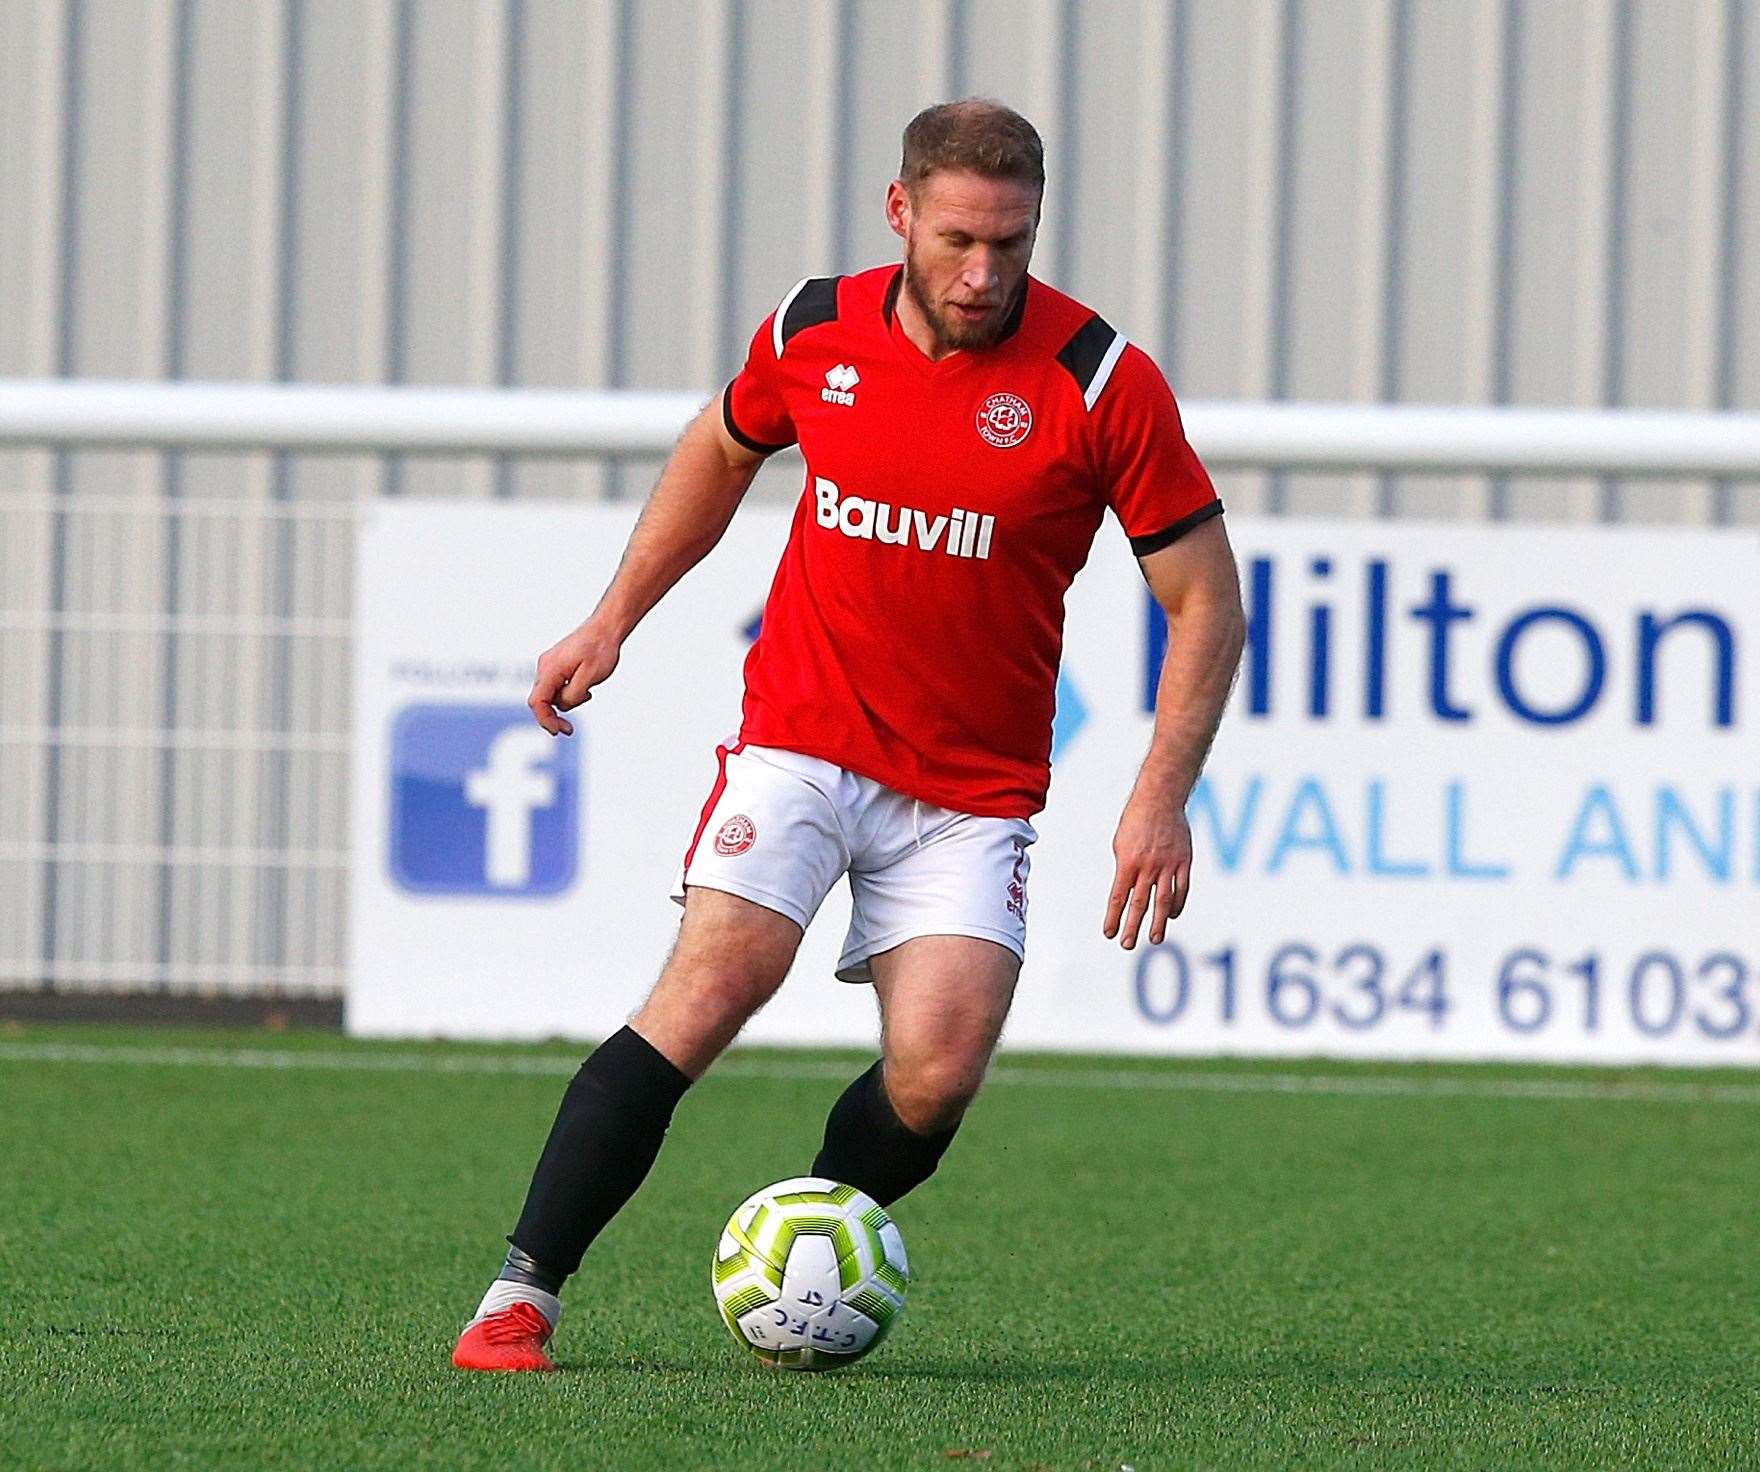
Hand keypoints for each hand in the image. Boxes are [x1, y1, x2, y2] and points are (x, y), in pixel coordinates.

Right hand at [528, 619, 621, 734]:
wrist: (606, 628)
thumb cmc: (600, 649)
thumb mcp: (590, 677)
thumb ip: (573, 694)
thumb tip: (564, 705)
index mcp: (550, 669)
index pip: (537, 702)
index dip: (545, 720)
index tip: (557, 732)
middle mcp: (545, 666)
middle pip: (541, 700)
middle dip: (553, 716)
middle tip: (569, 730)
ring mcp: (550, 664)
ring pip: (551, 694)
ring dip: (567, 700)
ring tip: (588, 692)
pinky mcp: (557, 664)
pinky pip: (557, 686)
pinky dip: (569, 692)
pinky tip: (586, 688)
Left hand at [1103, 788, 1192, 949]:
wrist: (1160, 800)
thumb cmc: (1135, 822)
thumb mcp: (1120, 844)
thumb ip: (1125, 869)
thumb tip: (1126, 892)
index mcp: (1127, 862)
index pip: (1118, 897)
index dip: (1113, 917)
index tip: (1109, 933)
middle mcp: (1147, 866)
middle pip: (1139, 903)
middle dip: (1132, 926)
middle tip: (1127, 945)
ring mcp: (1168, 865)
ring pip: (1163, 900)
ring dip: (1158, 922)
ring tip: (1154, 940)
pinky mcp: (1184, 861)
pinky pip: (1182, 888)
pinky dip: (1177, 904)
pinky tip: (1172, 916)